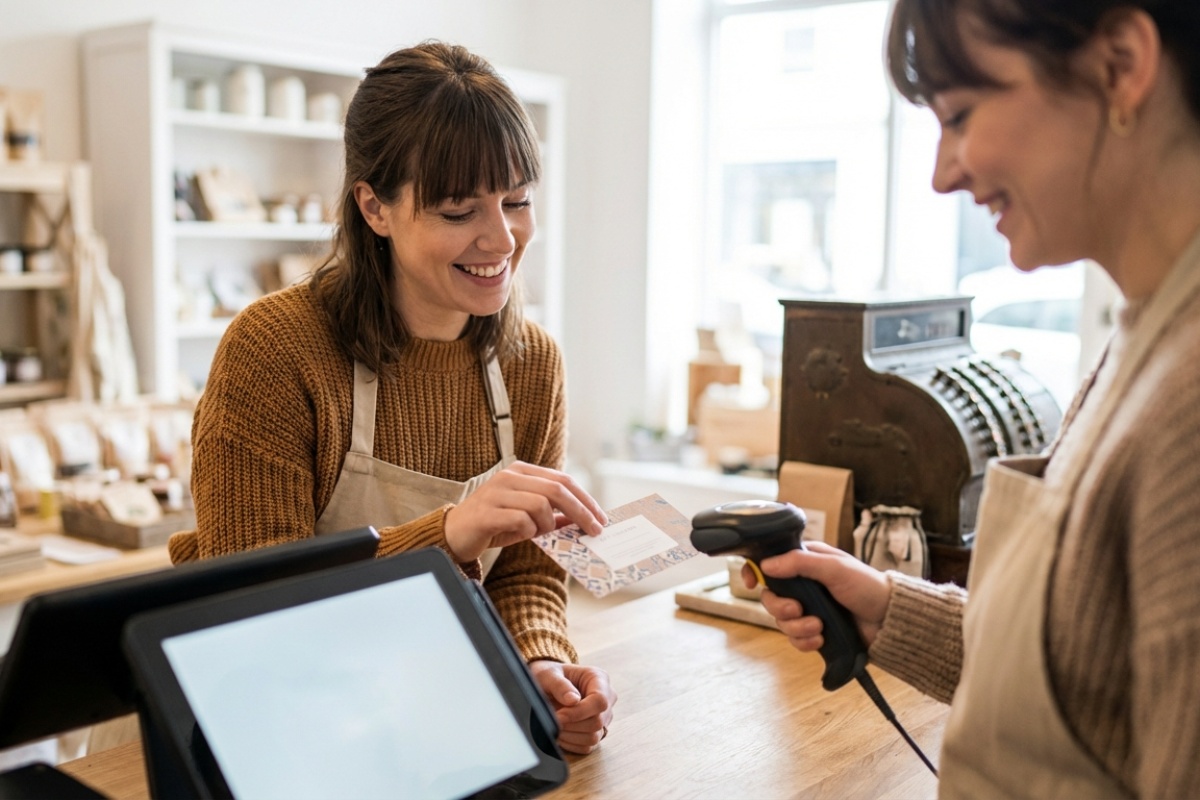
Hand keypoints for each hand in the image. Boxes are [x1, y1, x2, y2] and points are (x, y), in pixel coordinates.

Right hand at [444, 462, 607, 561]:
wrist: (454, 534)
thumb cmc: (494, 524)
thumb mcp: (527, 517)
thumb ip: (552, 515)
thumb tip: (582, 520)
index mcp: (521, 471)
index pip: (563, 480)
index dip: (585, 499)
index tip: (601, 518)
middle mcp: (509, 477)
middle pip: (557, 490)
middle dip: (581, 512)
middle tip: (594, 531)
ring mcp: (496, 493)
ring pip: (540, 505)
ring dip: (547, 525)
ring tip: (537, 533)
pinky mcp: (486, 513)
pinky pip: (521, 521)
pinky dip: (528, 531)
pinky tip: (521, 535)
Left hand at [528, 660, 615, 754]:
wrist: (546, 684)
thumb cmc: (549, 676)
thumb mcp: (548, 675)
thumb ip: (560, 685)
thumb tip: (573, 700)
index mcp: (599, 678)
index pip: (600, 701)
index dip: (580, 712)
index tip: (559, 715)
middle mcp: (606, 698)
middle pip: (597, 721)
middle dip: (572, 724)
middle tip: (553, 720)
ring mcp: (603, 716)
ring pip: (594, 737)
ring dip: (570, 736)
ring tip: (555, 726)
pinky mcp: (596, 731)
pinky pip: (587, 746)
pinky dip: (571, 743)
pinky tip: (560, 733)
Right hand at [742, 541, 890, 650]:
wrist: (891, 621)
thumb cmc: (868, 587)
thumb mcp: (835, 568)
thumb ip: (800, 563)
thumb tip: (767, 564)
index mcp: (806, 563)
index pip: (770, 563)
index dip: (755, 572)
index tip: (751, 583)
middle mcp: (805, 586)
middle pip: (771, 597)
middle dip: (781, 607)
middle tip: (798, 610)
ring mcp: (809, 610)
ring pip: (781, 621)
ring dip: (798, 627)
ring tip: (820, 627)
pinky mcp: (816, 632)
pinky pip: (795, 640)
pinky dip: (805, 642)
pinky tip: (821, 639)